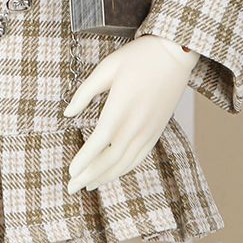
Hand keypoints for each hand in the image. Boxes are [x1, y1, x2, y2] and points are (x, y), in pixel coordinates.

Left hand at [63, 35, 194, 193]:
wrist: (175, 54)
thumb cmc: (137, 57)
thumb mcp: (106, 67)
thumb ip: (85, 92)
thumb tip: (67, 113)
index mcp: (121, 107)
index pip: (99, 142)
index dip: (84, 159)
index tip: (70, 171)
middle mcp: (136, 124)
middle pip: (111, 159)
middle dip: (90, 175)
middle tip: (71, 188)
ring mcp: (149, 129)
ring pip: (126, 162)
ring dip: (105, 176)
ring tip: (87, 186)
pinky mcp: (157, 130)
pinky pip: (139, 157)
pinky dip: (124, 169)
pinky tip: (111, 174)